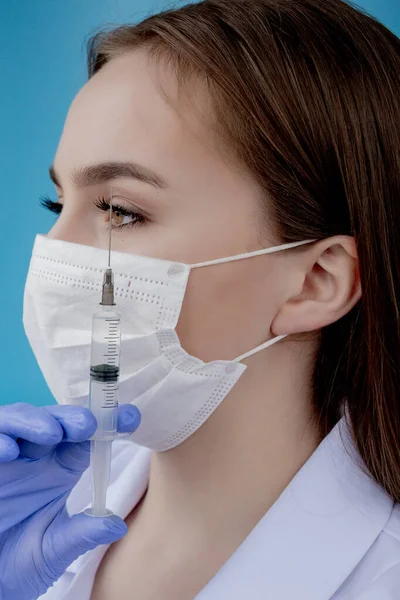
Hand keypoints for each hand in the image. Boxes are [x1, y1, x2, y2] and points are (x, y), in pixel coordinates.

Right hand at [0, 402, 140, 599]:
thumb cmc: (16, 562)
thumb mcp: (53, 551)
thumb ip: (81, 534)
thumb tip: (118, 524)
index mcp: (59, 469)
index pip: (86, 439)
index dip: (108, 424)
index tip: (130, 417)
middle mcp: (35, 457)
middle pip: (56, 422)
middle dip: (72, 418)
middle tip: (87, 424)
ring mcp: (8, 459)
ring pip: (20, 421)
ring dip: (36, 421)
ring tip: (51, 433)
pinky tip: (8, 452)